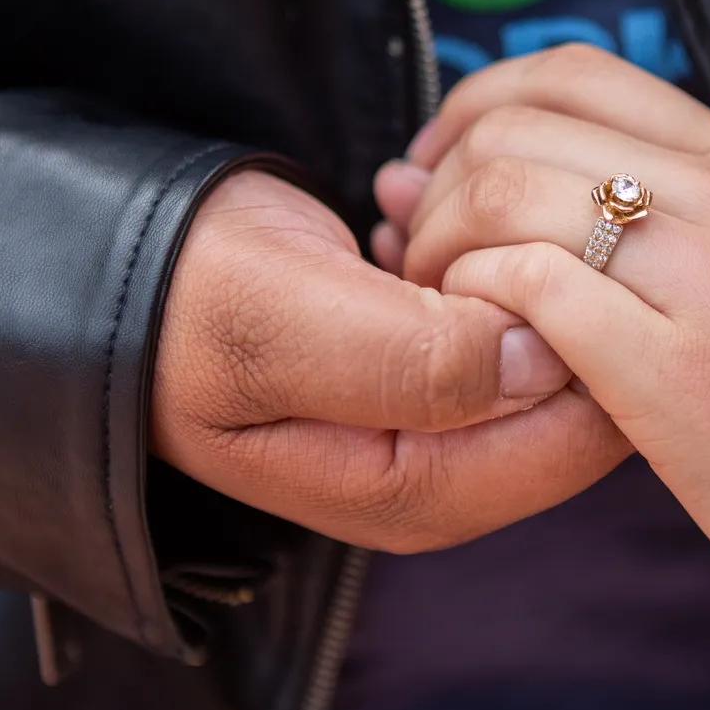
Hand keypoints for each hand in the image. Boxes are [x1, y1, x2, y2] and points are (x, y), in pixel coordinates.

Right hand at [152, 169, 630, 551]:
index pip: (582, 435)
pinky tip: (415, 218)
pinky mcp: (442, 372)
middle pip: (585, 394)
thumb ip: (423, 360)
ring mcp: (451, 427)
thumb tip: (554, 357)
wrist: (121, 266)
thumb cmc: (192, 299)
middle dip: (556, 293)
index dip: (587, 332)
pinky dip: (489, 255)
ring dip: (519, 264)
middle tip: (473, 216)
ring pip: (558, 344)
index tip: (529, 243)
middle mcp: (453, 476)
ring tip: (423, 215)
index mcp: (424, 495)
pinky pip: (517, 315)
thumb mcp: (290, 328)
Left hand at [385, 47, 709, 709]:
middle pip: (516, 124)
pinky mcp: (682, 377)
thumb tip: (488, 176)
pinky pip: (531, 287)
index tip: (441, 181)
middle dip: (436, 189)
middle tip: (422, 267)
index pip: (570, 69)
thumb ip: (659, 220)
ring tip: (441, 317)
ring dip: (439, 251)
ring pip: (506, 191)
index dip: (471, 111)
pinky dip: (473, 307)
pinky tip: (482, 352)